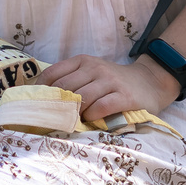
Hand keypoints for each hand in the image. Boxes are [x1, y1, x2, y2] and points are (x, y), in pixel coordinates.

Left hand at [40, 53, 177, 121]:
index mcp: (83, 61)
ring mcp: (111, 81)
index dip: (41, 91)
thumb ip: (71, 80)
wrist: (150, 82)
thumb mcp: (91, 73)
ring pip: (82, 98)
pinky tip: (90, 120)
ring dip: (74, 113)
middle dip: (56, 106)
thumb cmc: (113, 82)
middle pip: (66, 88)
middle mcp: (95, 68)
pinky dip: (92, 116)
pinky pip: (102, 107)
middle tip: (52, 120)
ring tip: (72, 122)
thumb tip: (42, 99)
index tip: (35, 105)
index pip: (53, 73)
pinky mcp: (125, 96)